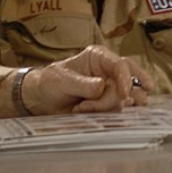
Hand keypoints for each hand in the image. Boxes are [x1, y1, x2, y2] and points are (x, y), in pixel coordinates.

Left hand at [24, 45, 152, 113]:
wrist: (42, 100)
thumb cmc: (50, 83)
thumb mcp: (63, 81)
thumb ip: (83, 84)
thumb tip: (102, 86)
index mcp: (99, 57)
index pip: (121, 64)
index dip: (126, 79)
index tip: (124, 94)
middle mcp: (108, 72)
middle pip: (129, 82)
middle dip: (124, 95)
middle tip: (120, 103)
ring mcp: (109, 89)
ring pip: (123, 100)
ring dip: (105, 107)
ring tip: (82, 107)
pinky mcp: (107, 105)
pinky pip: (116, 111)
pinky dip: (104, 115)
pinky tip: (85, 111)